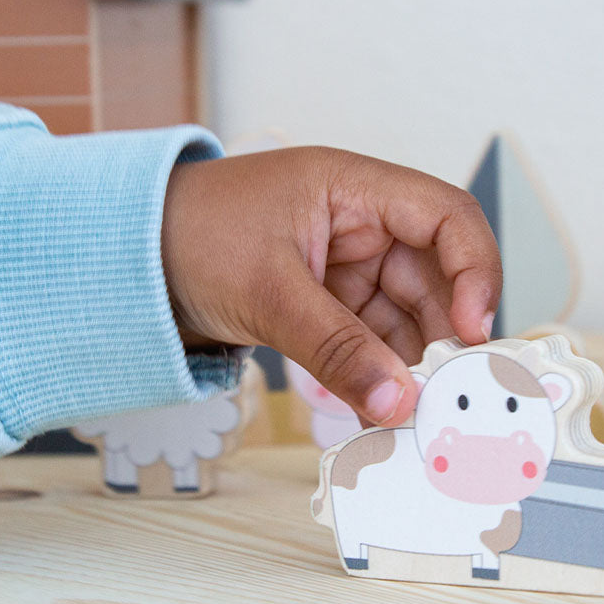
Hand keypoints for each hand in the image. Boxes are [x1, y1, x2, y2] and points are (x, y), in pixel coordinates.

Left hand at [161, 146, 501, 426]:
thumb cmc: (190, 236)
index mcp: (354, 190)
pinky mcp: (326, 305)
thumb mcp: (268, 290)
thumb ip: (336, 347)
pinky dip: (376, 375)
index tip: (472, 329)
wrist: (128, 259)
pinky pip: (369, 342)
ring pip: (404, 317)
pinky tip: (378, 410)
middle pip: (433, 277)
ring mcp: (345, 268)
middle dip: (442, 334)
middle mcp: (361, 225)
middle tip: (444, 392)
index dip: (474, 267)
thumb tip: (396, 401)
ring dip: (410, 364)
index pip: (447, 216)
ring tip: (411, 413)